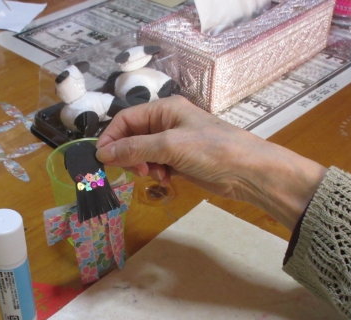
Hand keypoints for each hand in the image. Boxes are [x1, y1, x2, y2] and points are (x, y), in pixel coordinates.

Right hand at [96, 96, 326, 229]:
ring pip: (143, 153)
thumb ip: (133, 149)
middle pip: (132, 137)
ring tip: (156, 175)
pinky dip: (156, 173)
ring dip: (143, 166)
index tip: (102, 159)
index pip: (125, 119)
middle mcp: (166, 123)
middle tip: (137, 171)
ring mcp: (174, 142)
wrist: (248, 172)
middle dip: (129, 155)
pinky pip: (156, 164)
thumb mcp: (169, 146)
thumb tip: (101, 153)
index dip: (111, 138)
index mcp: (164, 109)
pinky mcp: (181, 161)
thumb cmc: (211, 150)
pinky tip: (166, 179)